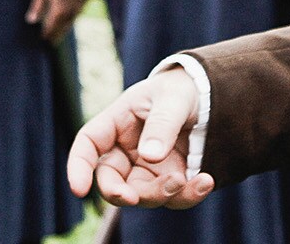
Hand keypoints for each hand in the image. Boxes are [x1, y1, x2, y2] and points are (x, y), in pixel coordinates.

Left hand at [26, 0, 92, 41]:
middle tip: (50, 44)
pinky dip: (68, 23)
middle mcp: (70, 13)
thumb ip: (37, 6)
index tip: (42, 40)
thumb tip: (30, 21)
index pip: (51, 28)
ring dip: (63, 31)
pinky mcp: (83, 5)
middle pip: (61, 30)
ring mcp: (78, 9)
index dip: (46, 35)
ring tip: (56, 37)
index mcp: (59, 10)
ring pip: (69, 25)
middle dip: (55, 37)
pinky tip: (64, 24)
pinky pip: (74, 18)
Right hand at [67, 67, 214, 207]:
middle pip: (111, 181)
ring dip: (160, 195)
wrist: (210, 98)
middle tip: (134, 198)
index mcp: (117, 123)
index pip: (88, 145)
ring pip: (143, 196)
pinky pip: (175, 198)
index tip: (79, 190)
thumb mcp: (173, 98)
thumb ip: (162, 124)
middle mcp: (127, 151)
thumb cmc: (181, 90)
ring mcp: (149, 169)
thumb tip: (150, 157)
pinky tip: (205, 181)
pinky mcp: (171, 180)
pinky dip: (189, 195)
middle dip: (120, 194)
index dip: (79, 167)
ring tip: (184, 180)